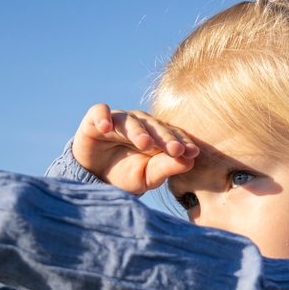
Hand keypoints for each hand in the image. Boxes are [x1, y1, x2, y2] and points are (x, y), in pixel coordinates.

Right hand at [72, 104, 198, 194]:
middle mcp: (140, 124)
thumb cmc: (125, 175)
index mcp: (156, 136)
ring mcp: (118, 120)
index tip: (192, 153)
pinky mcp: (95, 119)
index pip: (172, 135)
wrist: (95, 177)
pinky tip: (105, 127)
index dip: (182, 143)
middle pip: (155, 126)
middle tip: (175, 150)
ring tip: (145, 143)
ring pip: (130, 120)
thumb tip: (190, 161)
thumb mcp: (147, 177)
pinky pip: (100, 112)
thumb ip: (166, 168)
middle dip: (165, 138)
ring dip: (138, 131)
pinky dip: (102, 117)